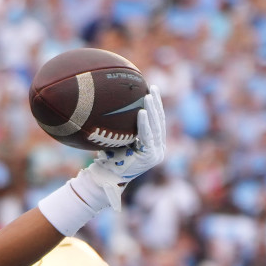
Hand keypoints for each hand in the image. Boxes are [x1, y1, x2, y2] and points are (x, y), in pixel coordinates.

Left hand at [81, 85, 165, 210]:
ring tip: (149, 95)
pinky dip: (145, 124)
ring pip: (156, 127)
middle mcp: (158, 150)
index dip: (157, 106)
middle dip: (157, 104)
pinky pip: (147, 136)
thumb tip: (118, 105)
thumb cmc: (109, 158)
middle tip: (153, 87)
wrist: (105, 177)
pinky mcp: (150, 157)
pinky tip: (142, 112)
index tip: (152, 90)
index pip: (158, 122)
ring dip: (153, 110)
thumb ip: (126, 128)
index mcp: (153, 146)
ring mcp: (155, 154)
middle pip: (159, 122)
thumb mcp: (120, 140)